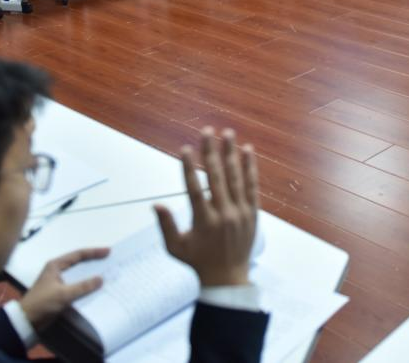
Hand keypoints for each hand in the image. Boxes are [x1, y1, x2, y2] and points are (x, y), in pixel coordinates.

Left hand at [18, 247, 109, 331]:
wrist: (26, 321)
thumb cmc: (42, 303)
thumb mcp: (63, 294)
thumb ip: (83, 286)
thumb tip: (101, 279)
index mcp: (55, 266)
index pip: (78, 255)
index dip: (93, 253)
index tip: (108, 252)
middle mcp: (57, 271)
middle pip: (79, 263)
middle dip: (94, 263)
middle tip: (109, 262)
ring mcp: (58, 282)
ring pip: (78, 275)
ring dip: (90, 275)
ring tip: (106, 274)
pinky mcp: (59, 293)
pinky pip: (76, 286)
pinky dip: (86, 286)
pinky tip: (95, 289)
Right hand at [155, 127, 258, 287]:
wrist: (228, 279)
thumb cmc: (198, 263)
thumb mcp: (175, 248)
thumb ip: (166, 225)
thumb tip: (156, 205)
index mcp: (203, 221)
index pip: (194, 188)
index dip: (188, 167)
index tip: (185, 149)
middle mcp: (223, 214)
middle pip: (216, 176)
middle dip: (211, 151)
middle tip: (207, 131)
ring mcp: (240, 212)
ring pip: (236, 177)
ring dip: (231, 153)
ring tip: (228, 133)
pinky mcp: (252, 213)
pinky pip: (252, 186)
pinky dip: (250, 168)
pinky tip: (247, 151)